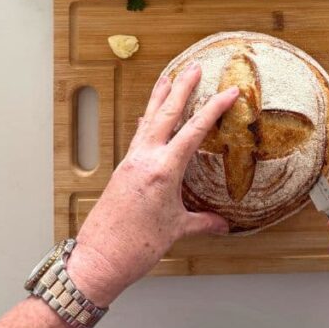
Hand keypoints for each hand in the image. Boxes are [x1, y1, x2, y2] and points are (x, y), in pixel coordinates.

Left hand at [66, 64, 238, 305]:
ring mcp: (130, 163)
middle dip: (182, 88)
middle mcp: (144, 160)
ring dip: (159, 98)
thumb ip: (203, 222)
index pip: (194, 131)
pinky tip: (146, 116)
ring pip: (148, 121)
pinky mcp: (122, 171)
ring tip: (167, 78)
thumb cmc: (137, 247)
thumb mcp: (178, 230)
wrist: (99, 259)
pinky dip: (146, 121)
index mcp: (163, 170)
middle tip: (193, 67)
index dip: (214, 109)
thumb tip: (222, 224)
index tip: (230, 92)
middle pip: (166, 115)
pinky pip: (137, 137)